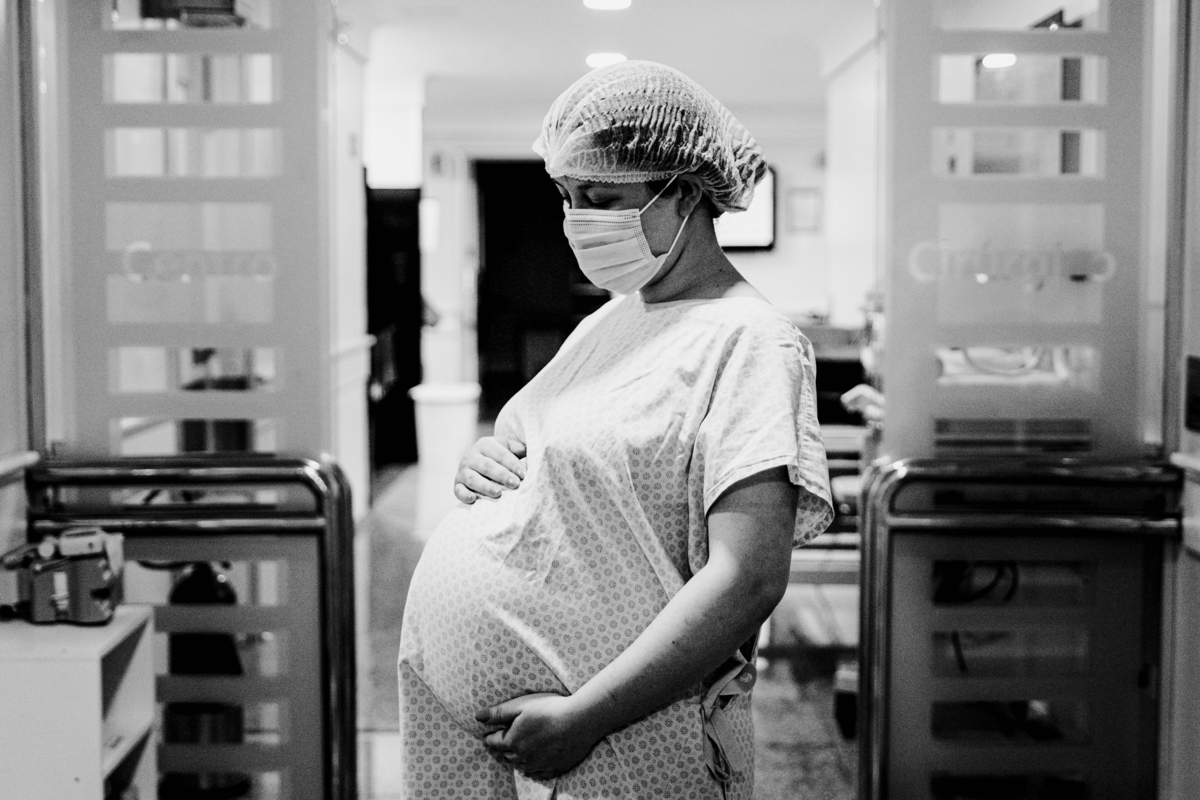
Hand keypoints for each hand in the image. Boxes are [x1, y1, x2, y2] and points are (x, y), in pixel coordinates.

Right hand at [454, 437, 527, 502]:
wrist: (474, 461)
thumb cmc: (496, 455)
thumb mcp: (505, 447)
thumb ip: (517, 449)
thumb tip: (530, 452)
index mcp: (484, 444)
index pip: (500, 454)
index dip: (512, 464)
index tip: (524, 474)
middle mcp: (471, 456)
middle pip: (487, 466)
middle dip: (502, 475)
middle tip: (515, 484)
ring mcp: (462, 470)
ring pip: (473, 478)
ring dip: (485, 486)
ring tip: (498, 492)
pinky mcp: (457, 484)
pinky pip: (458, 490)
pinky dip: (465, 495)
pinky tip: (474, 499)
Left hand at [476, 693, 601, 779]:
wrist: (579, 722)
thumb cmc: (549, 709)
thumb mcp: (520, 706)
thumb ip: (498, 713)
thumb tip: (477, 717)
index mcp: (512, 741)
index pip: (494, 742)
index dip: (490, 737)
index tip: (488, 735)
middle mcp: (523, 757)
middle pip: (507, 755)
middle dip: (503, 748)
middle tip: (502, 743)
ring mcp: (539, 765)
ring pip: (521, 765)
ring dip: (517, 759)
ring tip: (517, 752)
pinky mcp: (554, 769)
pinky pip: (538, 773)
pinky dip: (533, 768)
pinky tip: (534, 763)